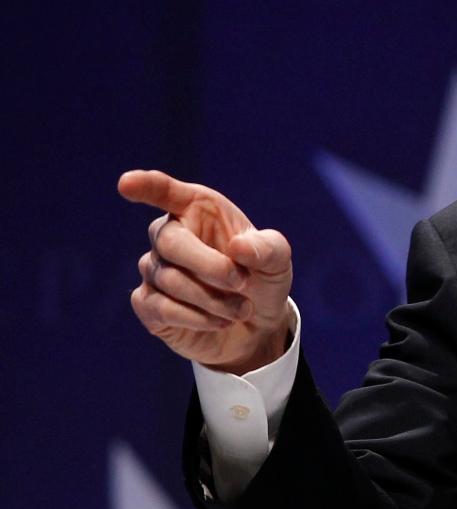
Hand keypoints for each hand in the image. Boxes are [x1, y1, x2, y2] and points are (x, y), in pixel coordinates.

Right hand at [118, 170, 294, 374]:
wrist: (256, 326)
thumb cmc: (262, 279)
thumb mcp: (278, 260)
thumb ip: (267, 248)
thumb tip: (238, 246)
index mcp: (197, 210)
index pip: (166, 192)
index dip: (146, 185)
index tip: (127, 183)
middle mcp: (168, 235)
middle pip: (170, 242)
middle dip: (211, 266)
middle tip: (242, 283)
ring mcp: (153, 269)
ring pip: (170, 280)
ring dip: (213, 299)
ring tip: (242, 309)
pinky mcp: (147, 303)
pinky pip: (161, 308)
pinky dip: (196, 318)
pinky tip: (218, 322)